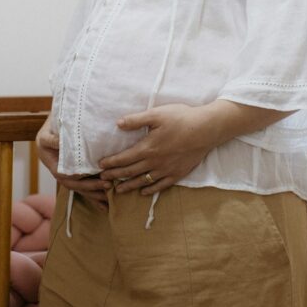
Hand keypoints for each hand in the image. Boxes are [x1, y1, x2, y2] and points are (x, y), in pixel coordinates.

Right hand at [36, 115, 109, 210]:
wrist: (52, 133)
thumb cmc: (49, 133)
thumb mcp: (46, 136)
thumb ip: (51, 140)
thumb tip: (59, 142)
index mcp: (54, 166)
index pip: (65, 174)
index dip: (77, 176)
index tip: (90, 174)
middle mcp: (61, 175)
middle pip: (75, 185)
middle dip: (91, 187)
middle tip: (107, 184)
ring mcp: (69, 178)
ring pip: (81, 190)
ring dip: (95, 195)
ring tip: (110, 197)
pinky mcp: (77, 177)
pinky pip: (85, 189)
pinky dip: (94, 198)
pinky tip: (105, 207)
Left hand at [97, 104, 217, 195]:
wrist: (206, 129)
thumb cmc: (181, 118)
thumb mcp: (156, 114)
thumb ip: (136, 120)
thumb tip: (118, 124)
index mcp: (147, 148)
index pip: (124, 159)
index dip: (111, 163)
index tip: (100, 166)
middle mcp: (155, 162)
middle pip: (130, 172)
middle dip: (115, 176)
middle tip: (102, 180)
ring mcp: (166, 170)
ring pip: (143, 181)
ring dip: (129, 186)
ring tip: (118, 190)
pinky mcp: (178, 173)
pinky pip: (161, 185)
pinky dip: (150, 189)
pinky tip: (144, 191)